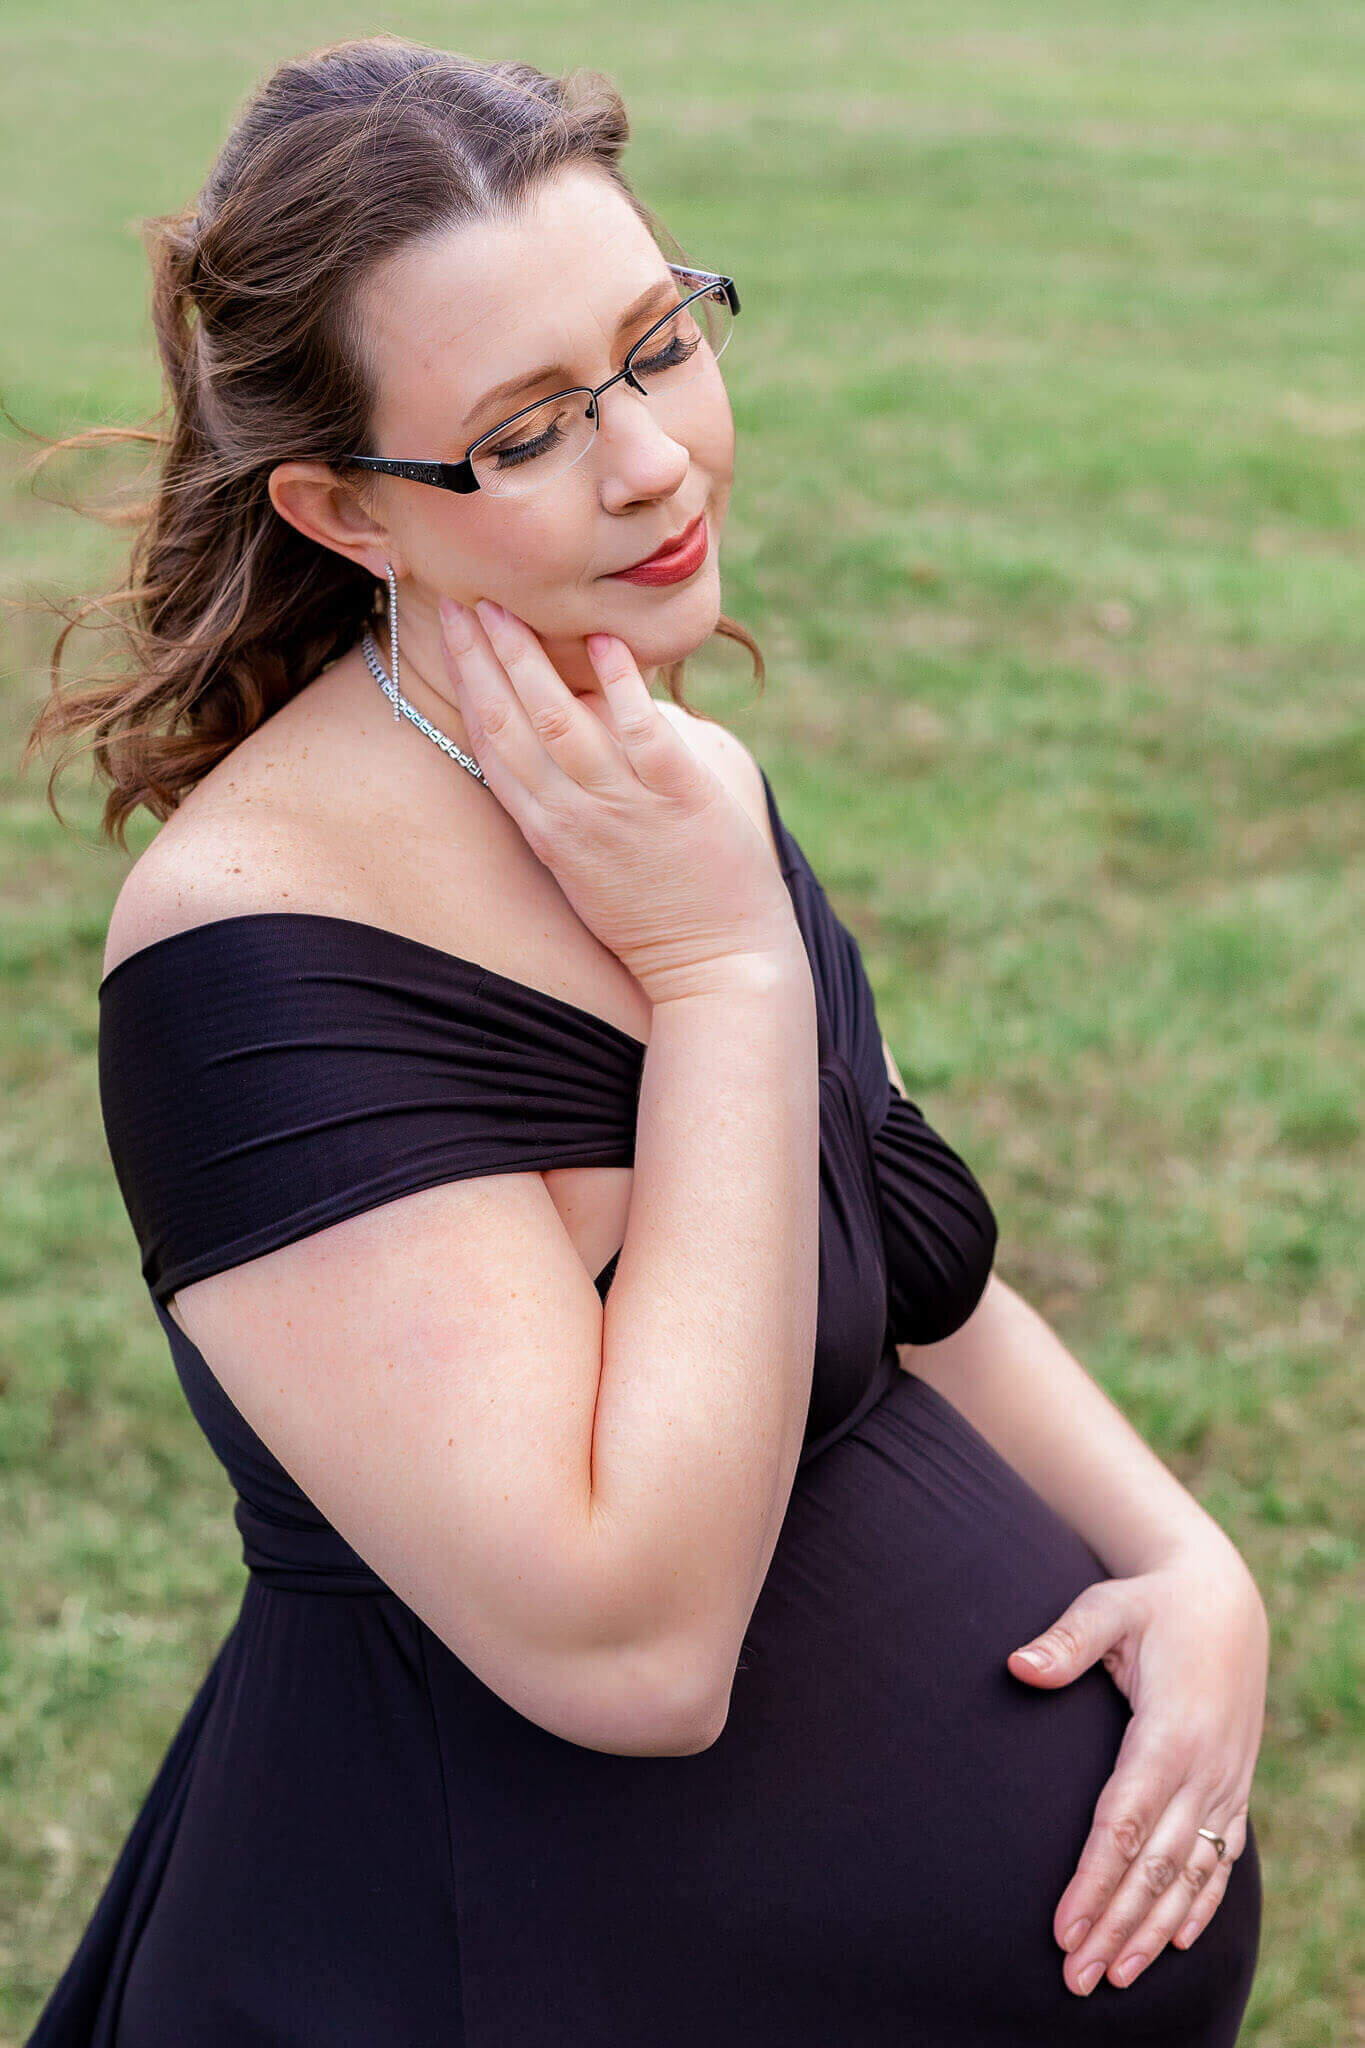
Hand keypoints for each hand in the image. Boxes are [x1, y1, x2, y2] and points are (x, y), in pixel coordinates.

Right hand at [437, 598, 800, 1005]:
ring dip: (529, 661)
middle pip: (511, 724)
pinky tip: (604, 645)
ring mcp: (623, 807)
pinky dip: (623, 687)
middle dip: (480, 657)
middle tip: (459, 596)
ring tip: (506, 606)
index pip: (491, 743)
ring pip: (561, 723)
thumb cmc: (656, 913)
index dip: (466, 682)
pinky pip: (643, 734)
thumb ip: (575, 795)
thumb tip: (582, 715)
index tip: (450, 629)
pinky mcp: (679, 800)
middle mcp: (572, 816)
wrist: (715, 967)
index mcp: (546, 830)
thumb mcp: (590, 862)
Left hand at [1006, 1541, 1267, 1996]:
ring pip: (1189, 1876)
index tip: (1064, 1926)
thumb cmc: (1153, 1604)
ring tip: (1115, 1977)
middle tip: (1076, 1976)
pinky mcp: (1234, 1789)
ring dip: (1152, 1930)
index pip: (1126, 1821)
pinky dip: (1200, 1906)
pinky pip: (1220, 1860)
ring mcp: (1224, 1783)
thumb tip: (1019, 1667)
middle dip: (1115, 1924)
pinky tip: (1174, 1943)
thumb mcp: (1109, 1605)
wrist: (1225, 1601)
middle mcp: (1204, 1768)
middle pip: (1155, 1866)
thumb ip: (1066, 1640)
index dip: (1095, 1879)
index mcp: (1170, 1730)